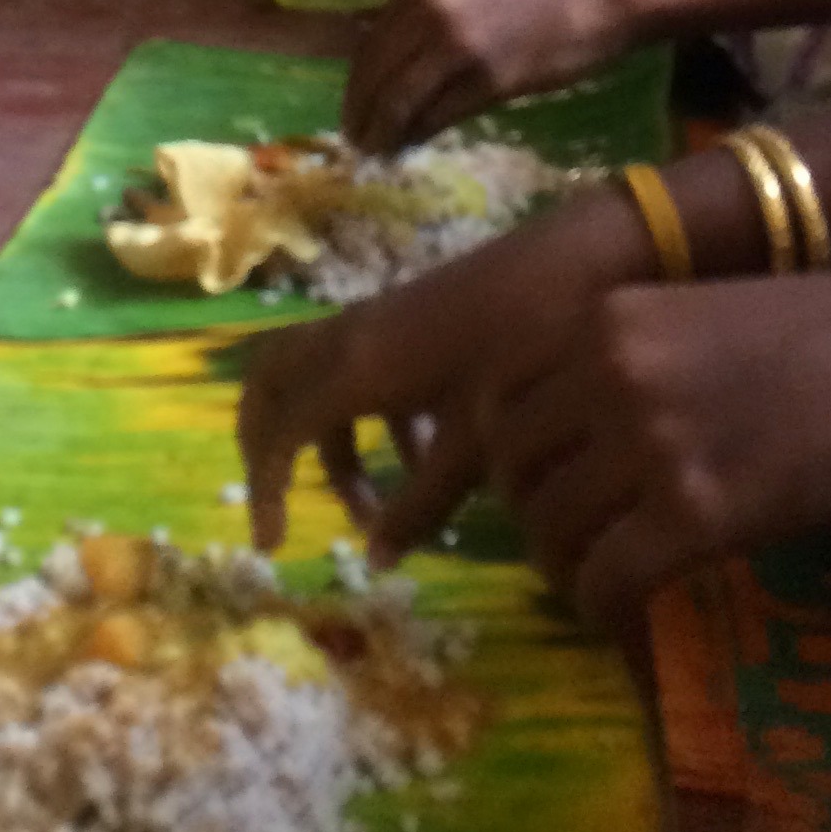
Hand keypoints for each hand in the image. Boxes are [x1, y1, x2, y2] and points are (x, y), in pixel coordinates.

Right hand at [236, 190, 643, 557]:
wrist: (568, 270)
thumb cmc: (521, 355)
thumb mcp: (473, 445)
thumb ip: (422, 506)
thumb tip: (376, 561)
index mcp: (354, 366)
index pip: (279, 429)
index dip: (266, 487)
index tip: (274, 544)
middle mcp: (350, 337)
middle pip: (270, 382)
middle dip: (262, 445)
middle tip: (277, 506)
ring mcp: (376, 323)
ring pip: (315, 380)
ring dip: (328, 444)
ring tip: (374, 510)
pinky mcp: (405, 320)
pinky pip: (357, 373)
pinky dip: (366, 422)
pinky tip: (421, 462)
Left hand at [343, 0, 638, 151]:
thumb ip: (427, 23)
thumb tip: (392, 74)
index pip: (367, 48)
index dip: (356, 88)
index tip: (351, 114)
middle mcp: (428, 10)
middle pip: (375, 76)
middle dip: (362, 115)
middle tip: (357, 144)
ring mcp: (457, 42)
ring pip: (400, 99)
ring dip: (385, 132)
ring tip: (379, 152)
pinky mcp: (488, 76)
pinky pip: (439, 114)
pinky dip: (421, 134)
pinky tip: (415, 146)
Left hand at [480, 269, 830, 635]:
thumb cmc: (829, 334)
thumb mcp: (699, 315)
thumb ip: (630, 356)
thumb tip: (574, 421)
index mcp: (606, 316)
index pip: (495, 392)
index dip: (500, 449)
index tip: (530, 480)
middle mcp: (609, 372)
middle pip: (510, 465)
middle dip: (529, 512)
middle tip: (567, 539)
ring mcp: (649, 445)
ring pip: (548, 529)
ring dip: (563, 566)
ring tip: (597, 579)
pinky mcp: (696, 517)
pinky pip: (605, 580)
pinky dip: (602, 609)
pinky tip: (625, 616)